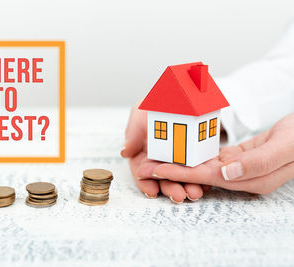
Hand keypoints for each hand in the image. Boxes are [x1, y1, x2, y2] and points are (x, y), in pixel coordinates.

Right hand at [121, 104, 210, 202]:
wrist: (179, 93)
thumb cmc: (154, 104)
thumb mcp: (139, 113)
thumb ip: (133, 133)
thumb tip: (125, 151)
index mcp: (143, 154)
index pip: (142, 173)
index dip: (145, 183)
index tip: (152, 191)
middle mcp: (160, 160)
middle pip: (163, 179)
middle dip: (170, 189)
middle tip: (178, 196)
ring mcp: (179, 160)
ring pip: (181, 179)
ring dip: (187, 188)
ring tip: (195, 193)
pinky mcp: (196, 156)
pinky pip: (198, 170)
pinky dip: (201, 179)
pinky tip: (206, 185)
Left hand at [147, 113, 293, 194]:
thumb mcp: (284, 147)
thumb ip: (257, 162)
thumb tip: (226, 173)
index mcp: (251, 179)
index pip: (206, 177)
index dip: (180, 173)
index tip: (155, 170)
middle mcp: (241, 177)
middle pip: (199, 175)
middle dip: (172, 171)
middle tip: (145, 167)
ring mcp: (239, 168)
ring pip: (202, 167)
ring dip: (179, 164)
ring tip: (155, 159)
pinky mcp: (239, 158)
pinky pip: (212, 159)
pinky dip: (194, 156)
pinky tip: (179, 152)